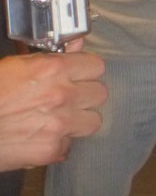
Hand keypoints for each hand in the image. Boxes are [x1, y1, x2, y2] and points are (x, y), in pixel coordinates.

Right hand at [0, 48, 106, 170]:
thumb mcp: (15, 64)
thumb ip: (51, 55)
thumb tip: (75, 45)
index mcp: (52, 70)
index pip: (96, 66)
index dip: (87, 70)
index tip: (80, 74)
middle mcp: (61, 96)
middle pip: (100, 93)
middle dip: (85, 94)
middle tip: (69, 97)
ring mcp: (59, 125)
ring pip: (93, 121)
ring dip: (79, 119)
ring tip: (60, 118)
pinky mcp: (51, 150)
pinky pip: (70, 144)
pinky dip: (58, 142)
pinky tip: (41, 136)